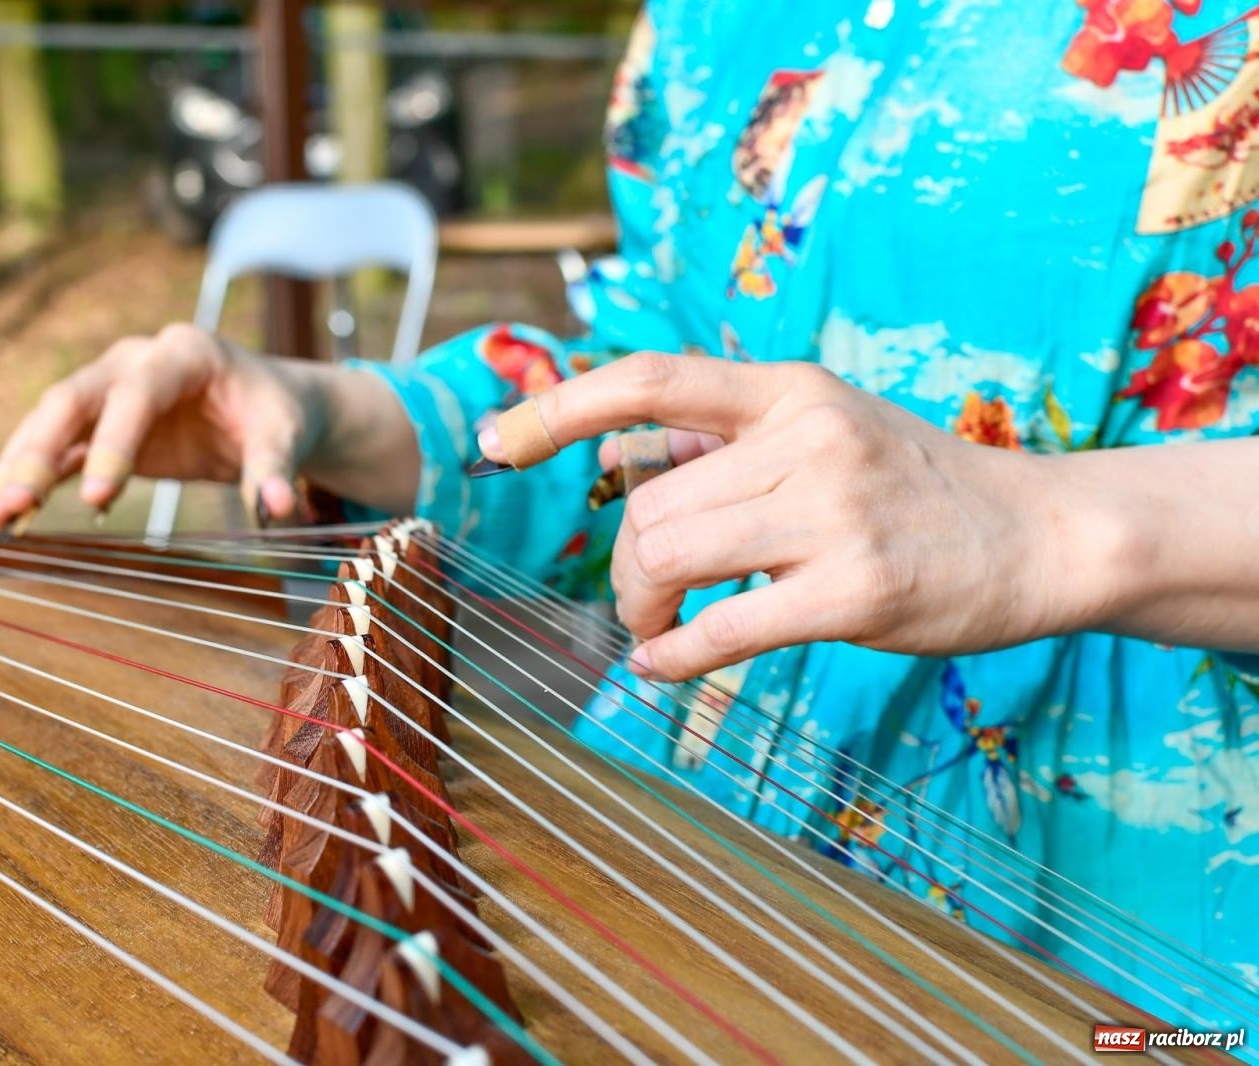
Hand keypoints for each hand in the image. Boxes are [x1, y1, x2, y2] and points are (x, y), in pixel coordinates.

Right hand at [0, 324, 318, 535]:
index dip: (114, 441)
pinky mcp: (98, 426)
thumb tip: (277, 509)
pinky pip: (54, 451)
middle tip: (15, 503)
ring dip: (16, 470)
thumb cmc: (274, 413)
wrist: (263, 405)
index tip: (99, 497)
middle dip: (39, 451)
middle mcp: (134, 362)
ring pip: (50, 423)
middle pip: (74, 399)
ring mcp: (109, 391)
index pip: (138, 393)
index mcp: (184, 352)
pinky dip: (25, 483)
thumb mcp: (286, 433)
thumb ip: (276, 467)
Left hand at [480, 354, 1104, 680]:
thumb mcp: (828, 427)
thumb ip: (733, 439)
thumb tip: (630, 449)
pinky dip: (672, 655)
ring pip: (670, 556)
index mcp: (789, 391)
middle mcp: (808, 439)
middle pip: (647, 503)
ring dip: (641, 606)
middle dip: (624, 563)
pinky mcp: (856, 593)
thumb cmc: (917, 487)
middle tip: (641, 597)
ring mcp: (835, 515)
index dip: (559, 406)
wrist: (1042, 536)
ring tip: (658, 626)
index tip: (497, 442)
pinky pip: (723, 629)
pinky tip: (662, 665)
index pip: (648, 380)